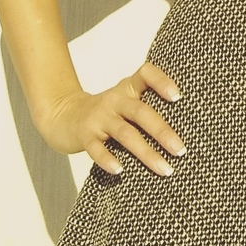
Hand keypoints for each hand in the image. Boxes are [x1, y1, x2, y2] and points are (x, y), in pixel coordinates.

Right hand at [35, 61, 186, 176]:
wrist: (62, 115)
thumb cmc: (106, 113)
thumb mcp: (124, 103)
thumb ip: (146, 109)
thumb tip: (182, 135)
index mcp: (127, 89)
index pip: (145, 74)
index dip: (161, 82)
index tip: (178, 97)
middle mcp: (114, 100)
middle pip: (140, 112)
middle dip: (162, 131)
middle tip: (180, 150)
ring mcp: (99, 118)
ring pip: (125, 134)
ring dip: (146, 152)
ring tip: (164, 168)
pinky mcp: (84, 136)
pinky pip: (96, 148)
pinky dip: (108, 159)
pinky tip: (120, 171)